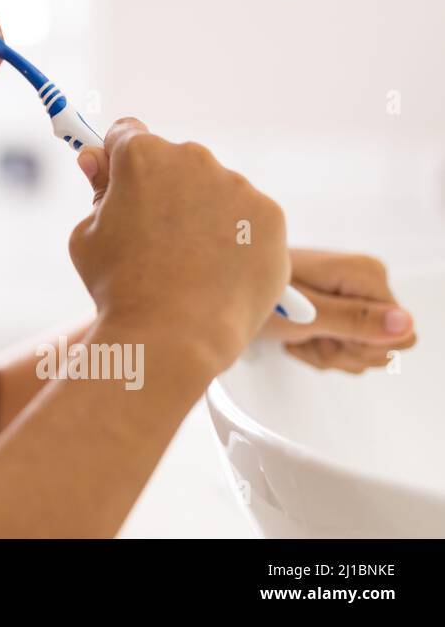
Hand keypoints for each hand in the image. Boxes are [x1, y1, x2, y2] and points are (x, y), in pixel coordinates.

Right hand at [70, 118, 290, 377]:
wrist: (175, 336)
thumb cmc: (120, 287)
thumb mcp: (86, 234)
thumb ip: (97, 191)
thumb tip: (97, 162)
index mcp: (142, 155)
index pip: (126, 132)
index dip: (116, 158)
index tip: (115, 181)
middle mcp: (193, 159)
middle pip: (173, 162)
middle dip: (162, 188)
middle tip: (150, 237)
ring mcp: (237, 186)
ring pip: (213, 190)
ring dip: (200, 213)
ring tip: (186, 264)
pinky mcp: (271, 217)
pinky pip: (247, 218)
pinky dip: (234, 237)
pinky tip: (216, 271)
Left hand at [257, 248, 416, 372]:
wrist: (221, 290)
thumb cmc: (255, 295)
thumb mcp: (304, 314)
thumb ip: (354, 321)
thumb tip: (404, 324)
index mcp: (366, 274)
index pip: (399, 335)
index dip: (359, 346)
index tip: (323, 333)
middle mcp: (365, 281)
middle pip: (382, 347)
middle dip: (340, 351)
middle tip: (304, 334)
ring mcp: (352, 296)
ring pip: (361, 352)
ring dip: (324, 352)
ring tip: (294, 332)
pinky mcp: (338, 309)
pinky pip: (344, 347)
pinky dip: (315, 349)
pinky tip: (293, 336)